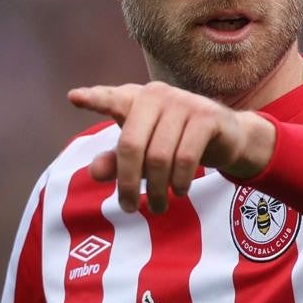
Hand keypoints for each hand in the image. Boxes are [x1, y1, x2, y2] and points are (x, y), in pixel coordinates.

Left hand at [67, 82, 275, 213]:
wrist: (229, 137)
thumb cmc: (176, 142)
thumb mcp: (144, 153)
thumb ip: (117, 161)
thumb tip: (94, 172)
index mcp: (136, 99)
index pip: (111, 98)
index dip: (94, 98)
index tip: (73, 97)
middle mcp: (157, 95)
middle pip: (131, 144)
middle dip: (128, 183)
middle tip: (127, 208)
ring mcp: (184, 102)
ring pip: (159, 157)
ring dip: (157, 190)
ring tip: (158, 206)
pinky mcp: (207, 117)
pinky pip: (185, 159)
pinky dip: (179, 182)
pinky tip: (179, 191)